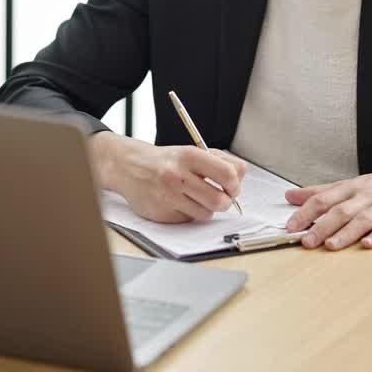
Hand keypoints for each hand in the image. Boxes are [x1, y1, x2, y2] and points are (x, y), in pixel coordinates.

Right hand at [91, 132, 246, 222]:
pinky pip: (188, 220)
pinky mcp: (160, 213)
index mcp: (189, 155)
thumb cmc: (167, 160)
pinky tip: (181, 202)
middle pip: (219, 200)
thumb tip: (241, 177)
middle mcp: (177, 175)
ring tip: (199, 199)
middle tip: (222, 198)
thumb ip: (221, 161)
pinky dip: (190, 214)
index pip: (227, 174)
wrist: (130, 166)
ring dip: (208, 209)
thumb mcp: (193, 151)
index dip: (235, 184)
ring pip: (206, 214)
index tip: (233, 187)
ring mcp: (167, 196)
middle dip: (226, 202)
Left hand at [283, 166, 371, 249]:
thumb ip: (321, 192)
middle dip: (323, 226)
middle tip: (306, 241)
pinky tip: (369, 244)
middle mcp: (367, 196)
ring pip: (364, 218)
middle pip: (342, 210)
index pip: (325, 199)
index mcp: (352, 189)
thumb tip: (290, 196)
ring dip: (347, 233)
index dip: (306, 212)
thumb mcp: (352, 185)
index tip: (291, 226)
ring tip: (331, 246)